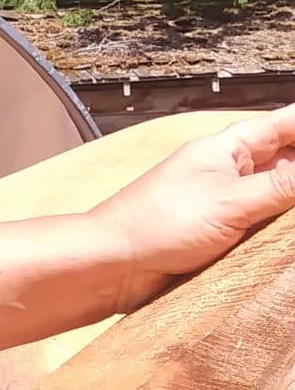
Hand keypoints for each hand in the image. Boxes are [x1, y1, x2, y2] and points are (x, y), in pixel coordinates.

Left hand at [97, 104, 294, 300]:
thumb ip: (284, 186)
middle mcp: (232, 170)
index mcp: (230, 148)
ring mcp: (229, 202)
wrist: (112, 265)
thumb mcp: (231, 202)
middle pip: (290, 158)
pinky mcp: (224, 234)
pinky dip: (285, 227)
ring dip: (294, 202)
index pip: (288, 124)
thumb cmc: (157, 224)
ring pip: (282, 194)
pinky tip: (293, 234)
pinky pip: (267, 224)